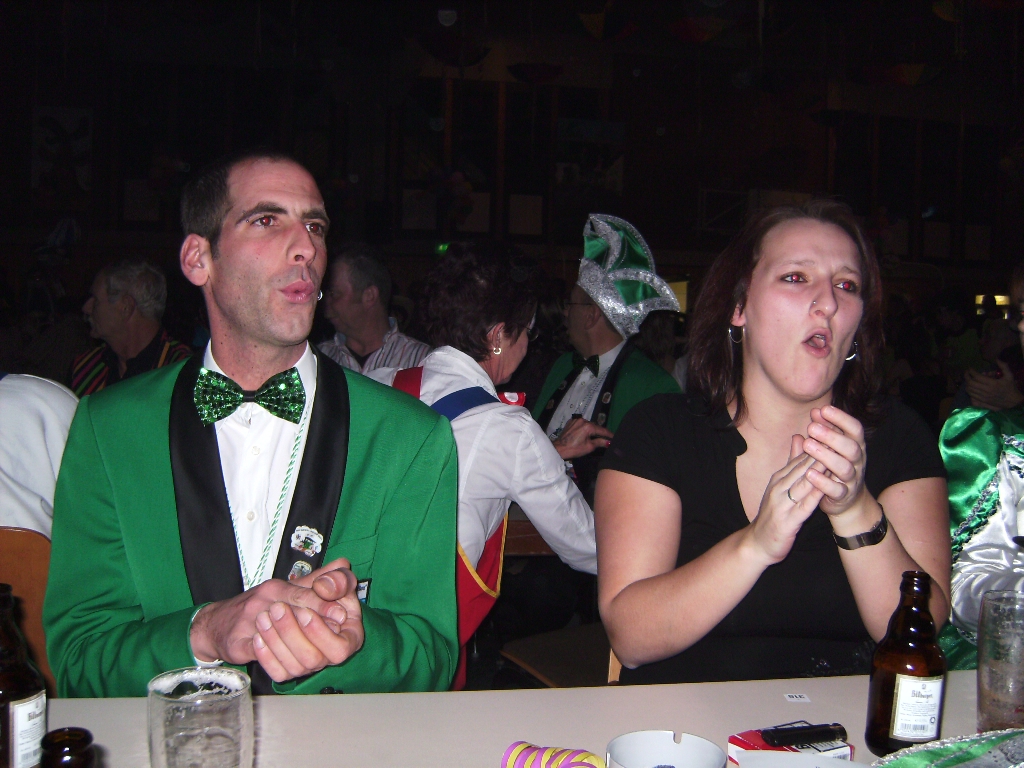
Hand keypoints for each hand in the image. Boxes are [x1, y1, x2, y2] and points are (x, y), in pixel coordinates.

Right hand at [189, 559, 362, 681]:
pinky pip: (255, 649)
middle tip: (337, 629)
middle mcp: (263, 600)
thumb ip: (315, 580)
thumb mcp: (286, 589)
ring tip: (318, 648)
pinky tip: (286, 661)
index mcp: (277, 588)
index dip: (324, 604)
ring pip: (275, 630)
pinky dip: (271, 655)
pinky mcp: (237, 642)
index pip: (303, 593)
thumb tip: (343, 563)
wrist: (215, 623)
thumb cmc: (256, 606)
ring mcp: (249, 621)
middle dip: (316, 620)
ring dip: (296, 640)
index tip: (342, 614)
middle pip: (292, 608)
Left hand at [252, 561, 363, 682]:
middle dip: (293, 633)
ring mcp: (308, 665)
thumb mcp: (329, 579)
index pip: (340, 649)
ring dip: (276, 640)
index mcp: (348, 635)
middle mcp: (328, 654)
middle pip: (314, 659)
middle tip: (277, 607)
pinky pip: (277, 673)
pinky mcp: (288, 671)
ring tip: (262, 616)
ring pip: (294, 666)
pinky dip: (266, 655)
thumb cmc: (312, 591)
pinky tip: (258, 636)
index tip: (305, 612)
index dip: (322, 634)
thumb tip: (326, 588)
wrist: (282, 603)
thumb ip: (335, 580)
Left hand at [552, 416, 613, 459]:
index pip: (602, 430)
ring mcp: (576, 420)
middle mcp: (583, 420)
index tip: (615, 437)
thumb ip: (600, 442)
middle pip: (595, 426)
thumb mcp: (589, 447)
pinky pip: (581, 424)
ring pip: (588, 424)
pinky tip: (585, 433)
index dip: (609, 434)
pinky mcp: (571, 421)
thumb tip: (609, 442)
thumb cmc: (574, 449)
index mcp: (588, 426)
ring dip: (592, 429)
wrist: (559, 448)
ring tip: (596, 436)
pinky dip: (584, 428)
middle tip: (606, 437)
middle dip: (600, 432)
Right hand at [745, 436, 823, 564]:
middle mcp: (779, 488)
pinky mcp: (787, 521)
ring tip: (835, 456)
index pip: (801, 458)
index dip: (817, 444)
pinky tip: (826, 487)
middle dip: (820, 451)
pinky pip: (803, 506)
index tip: (833, 430)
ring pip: (803, 483)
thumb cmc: (772, 515)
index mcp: (779, 479)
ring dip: (818, 470)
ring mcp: (782, 504)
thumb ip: (791, 463)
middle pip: (803, 466)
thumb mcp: (780, 486)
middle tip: (838, 436)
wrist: (756, 544)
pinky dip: (815, 495)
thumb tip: (799, 437)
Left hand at [800, 405, 867, 516]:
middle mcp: (857, 462)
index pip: (855, 429)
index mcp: (855, 446)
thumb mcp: (829, 448)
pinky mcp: (844, 496)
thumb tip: (815, 412)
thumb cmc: (834, 468)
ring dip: (826, 456)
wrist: (847, 501)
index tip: (823, 409)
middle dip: (832, 436)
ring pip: (845, 468)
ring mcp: (852, 480)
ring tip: (808, 446)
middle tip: (811, 428)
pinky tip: (809, 473)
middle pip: (851, 447)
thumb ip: (822, 432)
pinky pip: (837, 490)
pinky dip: (823, 482)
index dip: (841, 418)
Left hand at [966, 362, 1023, 410]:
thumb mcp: (1009, 376)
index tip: (970, 368)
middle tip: (966, 372)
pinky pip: (971, 395)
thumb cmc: (1010, 387)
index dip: (971, 372)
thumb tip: (997, 359)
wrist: (1013, 401)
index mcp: (992, 383)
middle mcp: (986, 390)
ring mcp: (984, 396)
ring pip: (969, 389)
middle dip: (966, 376)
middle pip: (971, 383)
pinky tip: (970, 386)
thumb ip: (1004, 367)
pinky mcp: (983, 401)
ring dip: (966, 383)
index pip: (977, 377)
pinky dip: (969, 390)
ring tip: (968, 378)